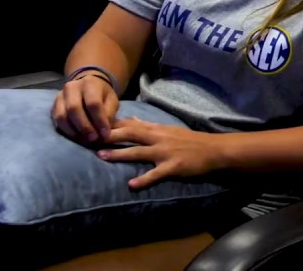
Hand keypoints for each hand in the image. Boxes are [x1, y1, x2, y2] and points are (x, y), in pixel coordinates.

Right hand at [52, 75, 119, 143]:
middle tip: (93, 139)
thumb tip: (103, 132)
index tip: (105, 134)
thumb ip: (109, 114)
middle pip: (74, 109)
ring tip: (84, 140)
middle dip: (84, 127)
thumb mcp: (111, 101)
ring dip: (73, 131)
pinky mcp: (54, 106)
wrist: (87, 86)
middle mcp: (72, 87)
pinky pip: (56, 121)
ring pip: (62, 116)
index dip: (99, 120)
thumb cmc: (102, 95)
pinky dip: (66, 131)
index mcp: (90, 83)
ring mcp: (60, 96)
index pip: (93, 103)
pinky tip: (76, 137)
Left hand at [97, 118, 222, 189]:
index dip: (112, 125)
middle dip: (110, 136)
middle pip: (131, 135)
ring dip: (119, 154)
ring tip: (101, 157)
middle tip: (90, 137)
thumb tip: (129, 118)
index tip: (93, 125)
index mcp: (157, 129)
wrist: (213, 150)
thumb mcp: (167, 129)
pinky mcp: (173, 167)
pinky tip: (131, 185)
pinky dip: (143, 179)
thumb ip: (146, 125)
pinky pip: (156, 174)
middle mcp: (159, 138)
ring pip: (139, 152)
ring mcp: (165, 153)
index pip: (130, 125)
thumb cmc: (190, 140)